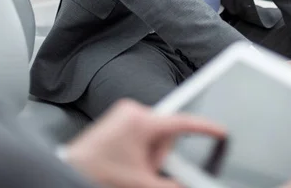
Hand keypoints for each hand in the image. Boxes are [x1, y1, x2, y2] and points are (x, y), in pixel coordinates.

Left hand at [65, 98, 225, 187]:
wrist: (68, 170)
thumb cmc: (98, 173)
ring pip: (155, 133)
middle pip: (166, 132)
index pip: (182, 122)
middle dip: (161, 154)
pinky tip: (129, 160)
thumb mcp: (140, 183)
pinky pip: (143, 130)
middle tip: (145, 170)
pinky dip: (143, 147)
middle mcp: (133, 110)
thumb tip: (188, 185)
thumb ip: (169, 185)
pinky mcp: (119, 117)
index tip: (221, 131)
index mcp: (141, 121)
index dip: (204, 128)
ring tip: (132, 167)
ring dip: (151, 152)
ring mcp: (125, 112)